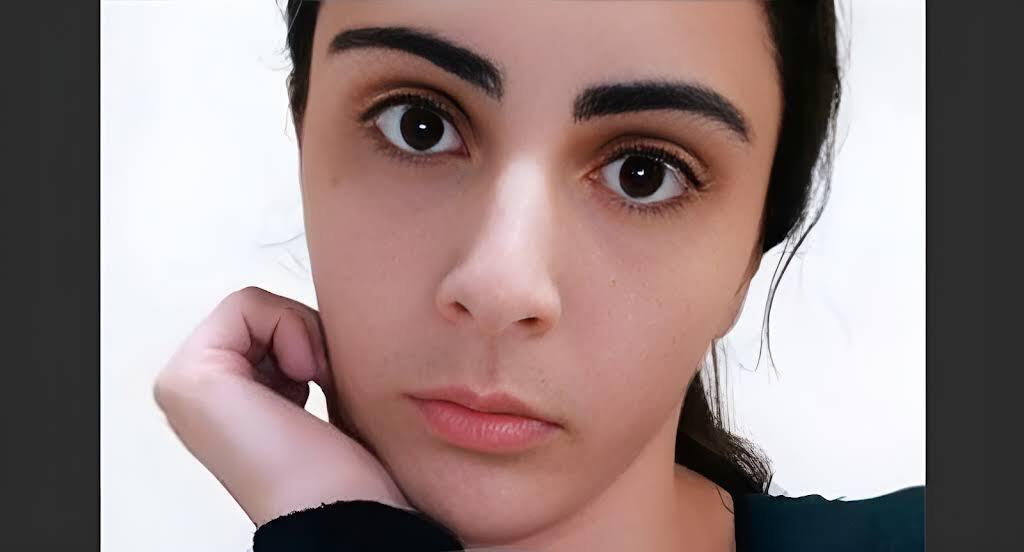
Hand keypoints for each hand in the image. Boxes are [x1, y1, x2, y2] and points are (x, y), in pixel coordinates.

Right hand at [153, 286, 409, 525]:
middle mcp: (195, 396)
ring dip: (302, 335)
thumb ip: (302, 353)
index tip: (326, 382)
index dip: (310, 340)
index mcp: (220, 404)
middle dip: (305, 335)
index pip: (267, 324)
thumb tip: (330, 315)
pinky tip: (303, 376)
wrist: (343, 507)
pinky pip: (246, 304)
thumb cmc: (345, 467)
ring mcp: (185, 386)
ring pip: (256, 307)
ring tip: (315, 383)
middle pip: (260, 313)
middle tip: (323, 379)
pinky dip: (289, 329)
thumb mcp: (324, 393)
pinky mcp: (188, 377)